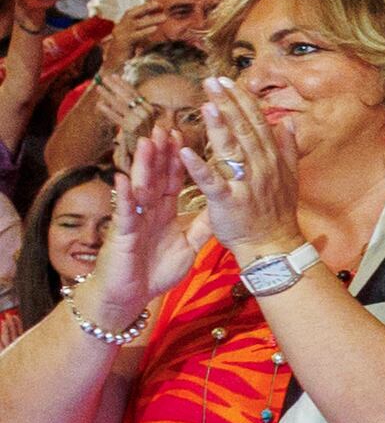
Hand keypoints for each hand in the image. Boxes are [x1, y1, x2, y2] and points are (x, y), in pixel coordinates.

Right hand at [104, 123, 206, 312]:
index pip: (173, 179)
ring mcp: (134, 220)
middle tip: (164, 127)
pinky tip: (123, 178)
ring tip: (146, 142)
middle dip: (160, 152)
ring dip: (143, 165)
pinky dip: (124, 196)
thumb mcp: (189, 245)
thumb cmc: (155, 270)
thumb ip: (203, 225)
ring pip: (139, 187)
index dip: (178, 158)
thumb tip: (223, 207)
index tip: (184, 134)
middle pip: (156, 176)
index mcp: (164, 210)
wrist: (130, 296)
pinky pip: (125, 213)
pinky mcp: (122, 234)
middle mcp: (148, 210)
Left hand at [188, 77, 293, 256]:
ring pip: (231, 150)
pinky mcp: (228, 201)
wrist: (274, 246)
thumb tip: (289, 122)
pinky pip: (212, 181)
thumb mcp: (290, 177)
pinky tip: (185, 151)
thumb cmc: (277, 213)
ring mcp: (245, 183)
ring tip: (207, 104)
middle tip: (212, 81)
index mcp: (271, 159)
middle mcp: (260, 167)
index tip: (228, 81)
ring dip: (219, 126)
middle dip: (228, 103)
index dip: (243, 100)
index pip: (257, 123)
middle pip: (244, 129)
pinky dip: (199, 167)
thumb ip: (287, 148)